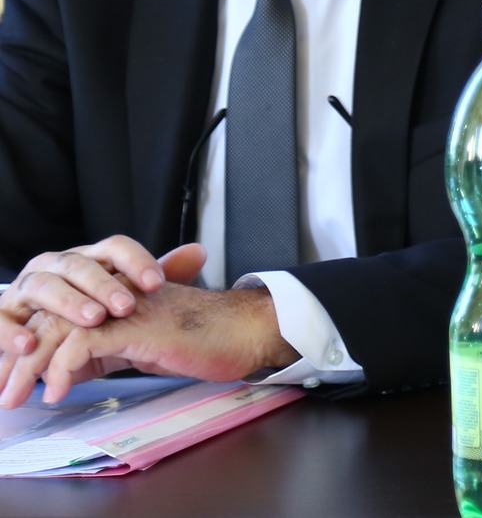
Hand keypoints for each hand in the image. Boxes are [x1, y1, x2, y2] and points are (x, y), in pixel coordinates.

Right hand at [0, 238, 205, 348]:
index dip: (137, 261)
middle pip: (81, 266)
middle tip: (127, 307)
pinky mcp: (0, 315)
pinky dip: (13, 332)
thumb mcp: (117, 298)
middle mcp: (55, 267)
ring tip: (92, 321)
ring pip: (44, 286)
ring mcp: (24, 289)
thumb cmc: (78, 315)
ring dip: (67, 303)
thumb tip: (198, 251)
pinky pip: (2, 320)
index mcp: (87, 260)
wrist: (25, 336)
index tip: (159, 283)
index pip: (114, 248)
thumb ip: (154, 277)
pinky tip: (30, 345)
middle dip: (104, 285)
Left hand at [34, 282, 297, 403]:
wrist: (246, 331)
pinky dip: (64, 370)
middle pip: (49, 321)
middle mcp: (116, 295)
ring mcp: (126, 307)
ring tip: (18, 397)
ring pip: (59, 330)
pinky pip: (83, 344)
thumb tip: (71, 370)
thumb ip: (108, 349)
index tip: (12, 380)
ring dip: (31, 368)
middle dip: (19, 360)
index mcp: (116, 297)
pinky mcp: (137, 324)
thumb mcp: (145, 345)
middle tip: (3, 393)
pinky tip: (58, 392)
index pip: (58, 316)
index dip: (29, 348)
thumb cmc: (207, 339)